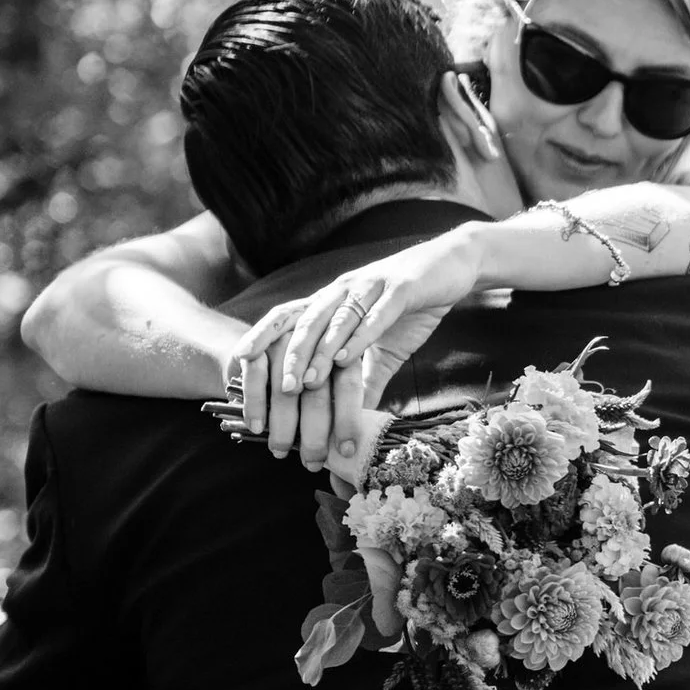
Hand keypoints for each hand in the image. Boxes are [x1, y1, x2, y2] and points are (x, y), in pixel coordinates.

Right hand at [220, 302, 394, 477]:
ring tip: (281, 451)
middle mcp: (317, 340)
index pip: (349, 385)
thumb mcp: (342, 375)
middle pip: (317, 391)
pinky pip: (255, 375)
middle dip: (314, 431)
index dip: (348, 419)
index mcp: (344, 348)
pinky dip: (256, 404)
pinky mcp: (258, 342)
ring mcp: (286, 339)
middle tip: (313, 462)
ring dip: (283, 423)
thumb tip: (367, 439)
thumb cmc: (312, 368)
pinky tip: (257, 427)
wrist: (268, 338)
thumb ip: (357, 398)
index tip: (346, 450)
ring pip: (285, 386)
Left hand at [254, 230, 481, 399]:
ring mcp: (371, 286)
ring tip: (306, 381)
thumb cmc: (412, 306)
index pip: (286, 317)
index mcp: (332, 302)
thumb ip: (364, 380)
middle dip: (288, 356)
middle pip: (305, 320)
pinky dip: (360, 336)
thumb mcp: (384, 348)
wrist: (454, 266)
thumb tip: (351, 423)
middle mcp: (343, 290)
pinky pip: (376, 313)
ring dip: (319, 351)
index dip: (258, 339)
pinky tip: (350, 358)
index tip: (236, 369)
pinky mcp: (402, 287)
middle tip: (278, 389)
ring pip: (337, 318)